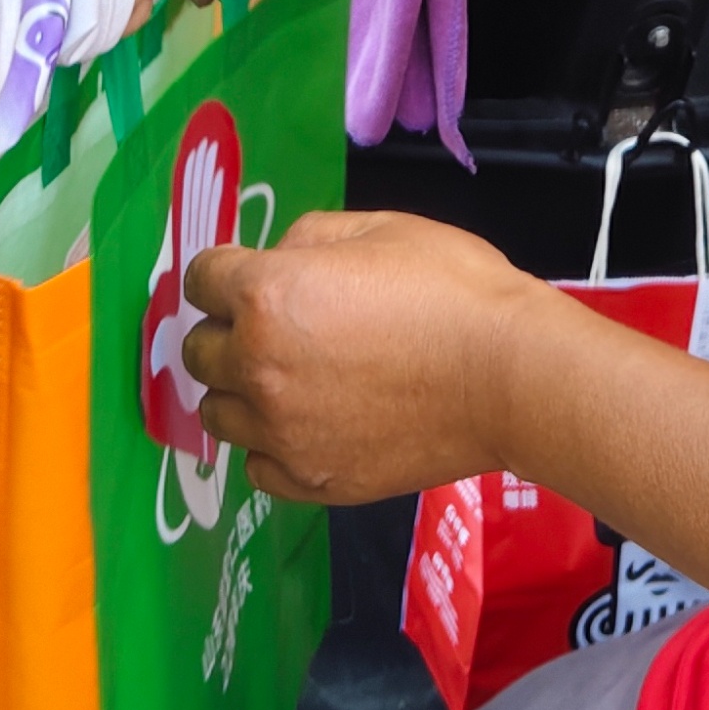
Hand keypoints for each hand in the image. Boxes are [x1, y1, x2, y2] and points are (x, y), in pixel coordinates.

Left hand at [182, 209, 534, 502]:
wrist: (509, 375)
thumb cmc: (451, 288)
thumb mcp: (376, 228)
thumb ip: (307, 239)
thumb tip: (275, 263)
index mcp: (267, 295)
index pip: (201, 279)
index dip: (224, 272)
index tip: (244, 277)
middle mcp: (258, 367)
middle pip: (199, 352)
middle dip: (225, 332)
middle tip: (270, 328)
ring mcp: (284, 433)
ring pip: (219, 415)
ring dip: (240, 392)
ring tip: (287, 381)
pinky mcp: (313, 481)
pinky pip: (257, 467)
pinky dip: (271, 447)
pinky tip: (307, 426)